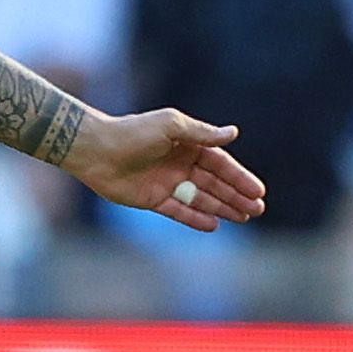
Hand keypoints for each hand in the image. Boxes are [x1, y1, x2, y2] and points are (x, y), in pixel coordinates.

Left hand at [69, 108, 266, 230]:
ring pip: (200, 198)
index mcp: (186, 144)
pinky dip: (195, 218)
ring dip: (222, 207)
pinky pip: (178, 211)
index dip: (239, 177)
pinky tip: (214, 225)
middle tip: (258, 210)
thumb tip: (233, 133)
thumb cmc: (133, 133)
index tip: (258, 191)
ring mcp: (166, 182)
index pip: (220, 163)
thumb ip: (202, 133)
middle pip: (214, 183)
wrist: (94, 149)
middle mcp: (179, 164)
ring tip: (244, 217)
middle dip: (236, 196)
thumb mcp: (171, 126)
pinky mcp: (151, 199)